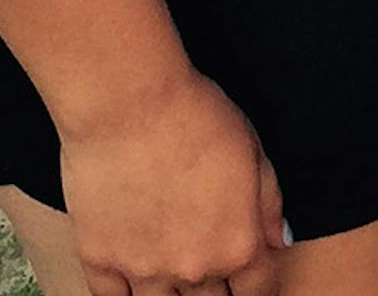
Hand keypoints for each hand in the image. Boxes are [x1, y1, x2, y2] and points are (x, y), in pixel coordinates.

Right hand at [60, 68, 287, 294]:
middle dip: (214, 291)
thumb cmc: (195, 113)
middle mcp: (193, 269)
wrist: (128, 101)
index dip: (256, 287)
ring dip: (171, 295)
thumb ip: (269, 202)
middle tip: (203, 260)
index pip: (258, 292)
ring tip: (170, 269)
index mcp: (237, 245)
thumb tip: (278, 241)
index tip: (247, 279)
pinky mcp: (99, 258)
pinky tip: (131, 282)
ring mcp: (143, 270)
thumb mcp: (252, 147)